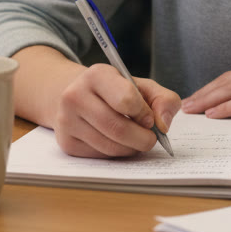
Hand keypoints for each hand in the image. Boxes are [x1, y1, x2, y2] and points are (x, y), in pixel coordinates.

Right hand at [53, 63, 180, 157]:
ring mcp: (66, 120)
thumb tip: (163, 125)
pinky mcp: (66, 142)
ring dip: (131, 149)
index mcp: (97, 75)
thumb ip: (163, 100)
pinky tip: (117, 142)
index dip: (144, 114)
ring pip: (109, 146)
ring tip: (135, 140)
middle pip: (118, 128)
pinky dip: (116, 154)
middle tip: (150, 138)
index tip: (149, 118)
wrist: (79, 96)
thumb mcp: (142, 86)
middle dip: (143, 139)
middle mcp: (75, 95)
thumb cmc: (117, 92)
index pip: (126, 100)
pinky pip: (100, 156)